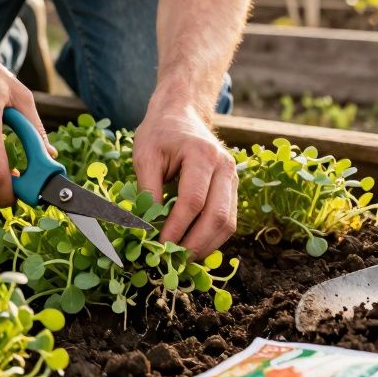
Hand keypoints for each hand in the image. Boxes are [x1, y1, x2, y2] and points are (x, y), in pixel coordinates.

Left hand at [133, 96, 236, 257]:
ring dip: (206, 246)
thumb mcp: (144, 156)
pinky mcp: (232, 189)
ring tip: (182, 259)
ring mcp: (233, 178)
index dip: (177, 228)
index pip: (193, 201)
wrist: (182, 115)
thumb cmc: (159, 134)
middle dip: (195, 244)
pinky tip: (192, 246)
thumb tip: (147, 228)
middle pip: (217, 216)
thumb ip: (147, 190)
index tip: (160, 246)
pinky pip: (228, 220)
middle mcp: (225, 167)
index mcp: (202, 155)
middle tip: (173, 261)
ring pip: (227, 223)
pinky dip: (212, 238)